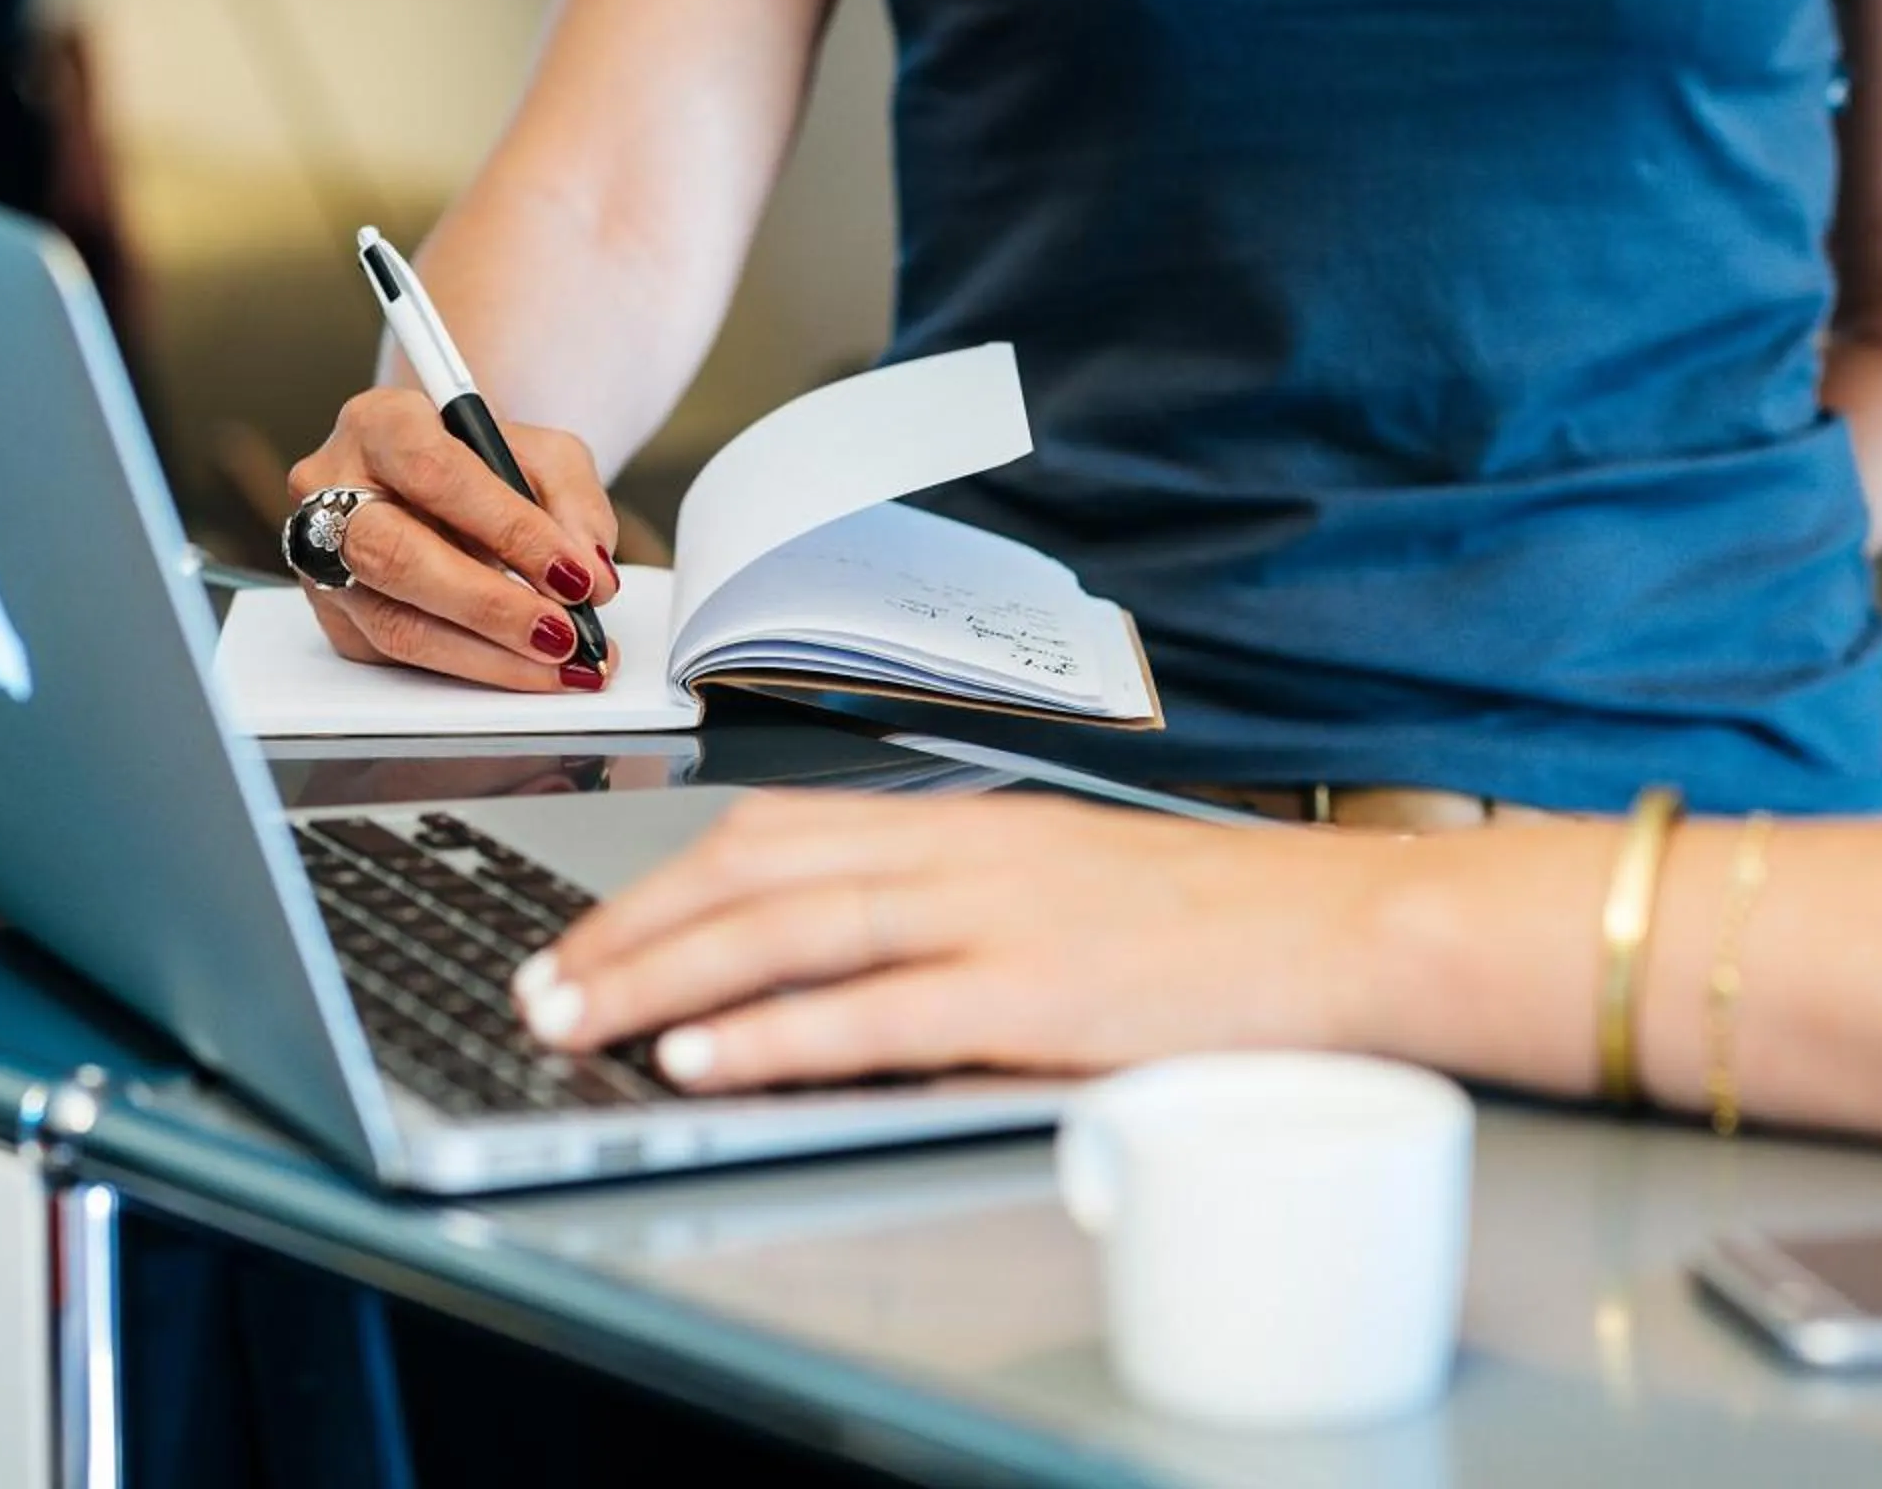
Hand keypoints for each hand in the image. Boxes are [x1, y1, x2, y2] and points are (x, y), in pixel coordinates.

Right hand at [287, 390, 621, 691]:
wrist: (442, 485)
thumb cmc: (487, 465)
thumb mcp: (544, 457)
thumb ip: (575, 504)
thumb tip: (591, 575)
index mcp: (382, 424)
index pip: (436, 474)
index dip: (508, 529)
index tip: (573, 573)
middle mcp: (332, 488)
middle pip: (397, 557)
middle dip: (490, 606)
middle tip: (562, 635)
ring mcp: (323, 559)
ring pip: (395, 623)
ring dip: (488, 656)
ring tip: (559, 665)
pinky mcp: (338, 618)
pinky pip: (400, 659)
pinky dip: (473, 670)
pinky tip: (525, 671)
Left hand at [515, 793, 1413, 1089]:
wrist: (1340, 929)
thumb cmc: (1209, 920)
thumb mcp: (1057, 881)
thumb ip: (952, 900)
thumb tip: (844, 950)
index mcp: (960, 824)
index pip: (774, 831)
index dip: (666, 881)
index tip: (592, 926)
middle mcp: (960, 854)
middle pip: (755, 874)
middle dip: (631, 930)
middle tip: (541, 981)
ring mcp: (996, 920)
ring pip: (791, 932)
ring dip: (666, 979)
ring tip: (577, 1018)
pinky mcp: (1035, 996)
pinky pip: (877, 1012)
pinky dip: (777, 1035)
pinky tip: (704, 1058)